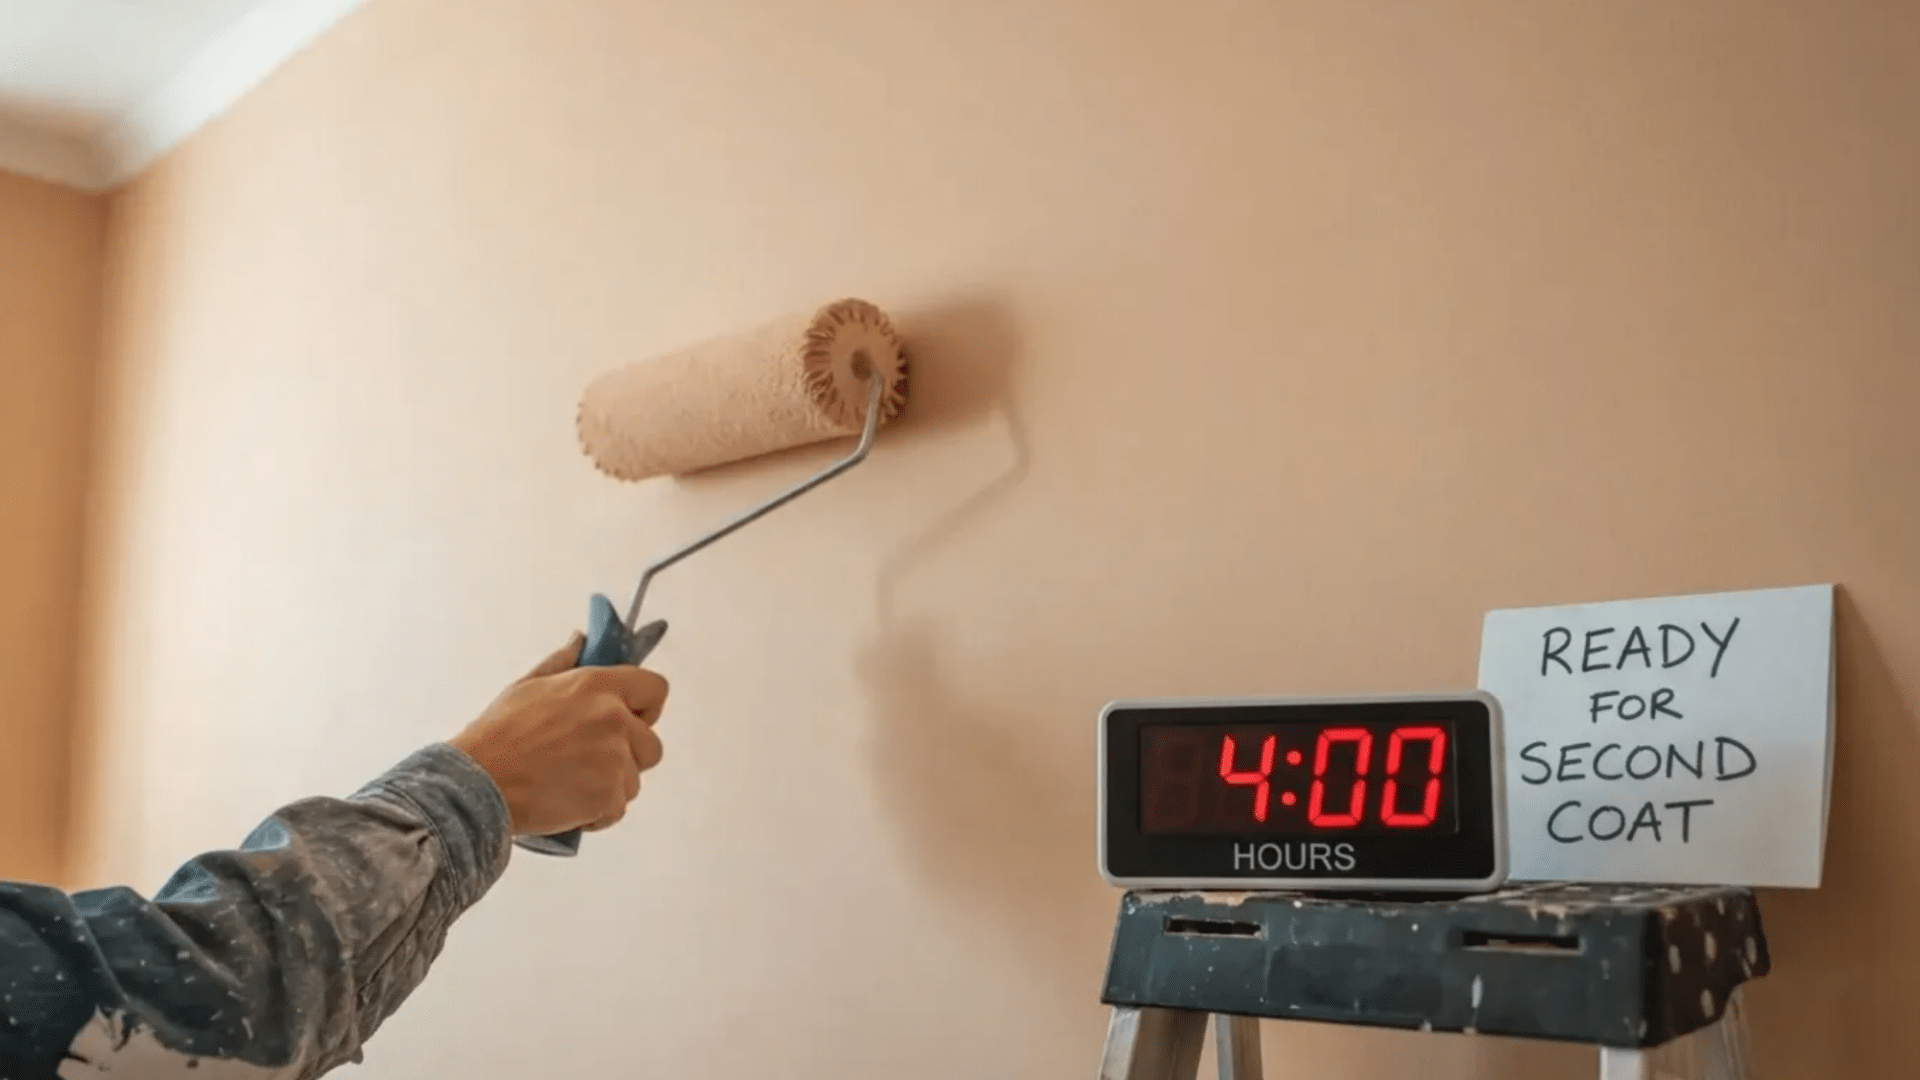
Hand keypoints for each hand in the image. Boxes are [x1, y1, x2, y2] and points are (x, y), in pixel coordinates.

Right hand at [449, 633, 667, 836]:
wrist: (478, 785)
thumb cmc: (498, 737)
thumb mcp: (527, 687)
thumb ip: (562, 662)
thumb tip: (581, 640)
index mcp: (597, 687)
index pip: (656, 689)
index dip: (646, 708)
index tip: (632, 719)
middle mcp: (614, 719)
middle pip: (651, 744)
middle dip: (628, 756)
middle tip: (589, 761)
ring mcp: (615, 759)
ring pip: (634, 780)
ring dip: (610, 787)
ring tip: (570, 783)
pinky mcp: (609, 796)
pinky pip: (618, 808)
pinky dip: (598, 813)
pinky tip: (568, 804)